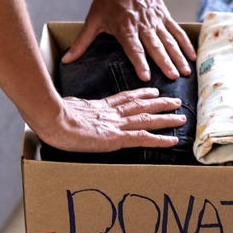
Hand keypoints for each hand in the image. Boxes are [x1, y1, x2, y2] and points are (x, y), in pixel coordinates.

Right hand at [38, 88, 185, 152]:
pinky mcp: (116, 138)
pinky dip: (160, 139)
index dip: (140, 95)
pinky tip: (173, 140)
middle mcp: (111, 114)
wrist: (52, 119)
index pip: (124, 98)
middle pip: (140, 106)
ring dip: (166, 118)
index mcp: (99, 107)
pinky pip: (143, 138)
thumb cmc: (51, 115)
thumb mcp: (63, 108)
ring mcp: (115, 125)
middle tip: (175, 101)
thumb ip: (71, 110)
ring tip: (181, 117)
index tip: (151, 92)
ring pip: (147, 120)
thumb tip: (65, 110)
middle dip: (160, 104)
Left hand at [61, 0, 195, 81]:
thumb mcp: (93, 19)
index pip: (133, 48)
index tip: (146, 76)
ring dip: (178, 57)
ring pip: (169, 41)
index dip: (139, 62)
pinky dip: (185, 44)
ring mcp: (155, 20)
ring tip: (185, 72)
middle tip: (173, 77)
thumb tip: (67, 61)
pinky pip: (176, 31)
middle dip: (165, 62)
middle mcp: (142, 24)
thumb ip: (82, 42)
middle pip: (155, 46)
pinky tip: (192, 56)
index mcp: (124, 27)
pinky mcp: (164, 15)